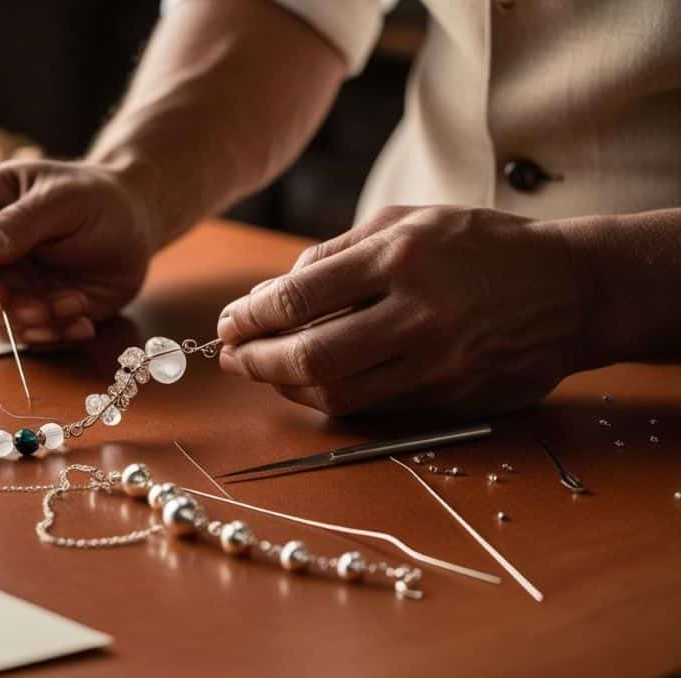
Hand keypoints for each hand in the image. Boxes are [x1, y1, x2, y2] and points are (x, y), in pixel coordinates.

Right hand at [0, 159, 153, 344]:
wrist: (132, 227)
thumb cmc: (96, 198)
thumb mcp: (65, 199)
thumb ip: (22, 222)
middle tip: (42, 307)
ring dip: (27, 324)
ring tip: (77, 304)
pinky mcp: (20, 309)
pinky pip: (18, 336)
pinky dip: (48, 336)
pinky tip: (82, 321)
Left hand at [216, 205, 589, 415]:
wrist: (571, 289)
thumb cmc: (478, 247)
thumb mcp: (407, 222)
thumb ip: (335, 254)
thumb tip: (270, 293)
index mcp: (399, 258)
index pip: (297, 298)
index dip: (249, 317)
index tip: (229, 323)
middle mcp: (417, 314)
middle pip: (309, 357)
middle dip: (256, 361)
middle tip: (233, 356)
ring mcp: (436, 363)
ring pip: (337, 394)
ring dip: (287, 388)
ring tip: (265, 371)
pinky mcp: (450, 397)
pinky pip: (373, 407)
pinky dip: (330, 398)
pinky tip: (310, 384)